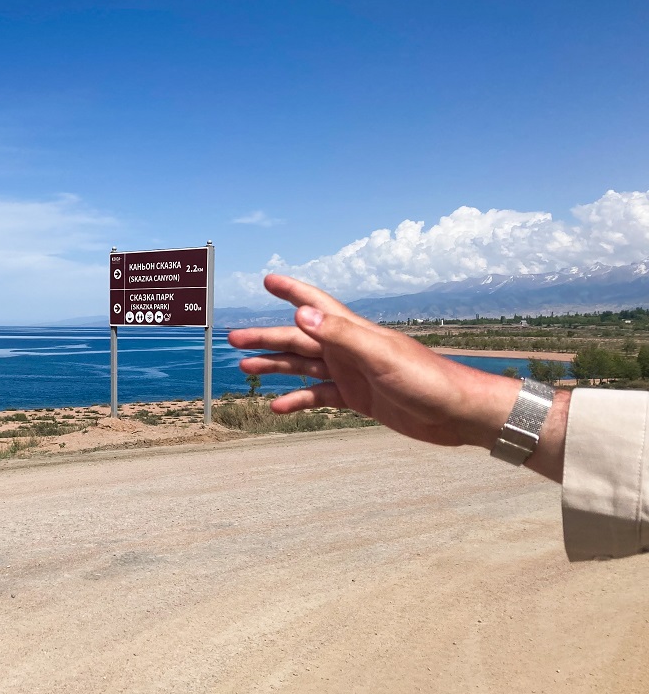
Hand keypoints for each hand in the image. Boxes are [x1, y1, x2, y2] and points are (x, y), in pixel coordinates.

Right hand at [227, 275, 567, 479]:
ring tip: (245, 370)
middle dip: (266, 337)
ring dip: (275, 367)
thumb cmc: (428, 379)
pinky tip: (278, 408)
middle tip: (234, 339)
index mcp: (353, 331)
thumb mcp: (380, 356)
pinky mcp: (358, 398)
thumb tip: (300, 313)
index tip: (267, 279)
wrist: (458, 414)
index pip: (315, 303)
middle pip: (298, 338)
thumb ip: (340, 334)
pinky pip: (319, 396)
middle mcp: (348, 348)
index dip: (291, 290)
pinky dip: (297, 400)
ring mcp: (352, 373)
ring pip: (303, 366)